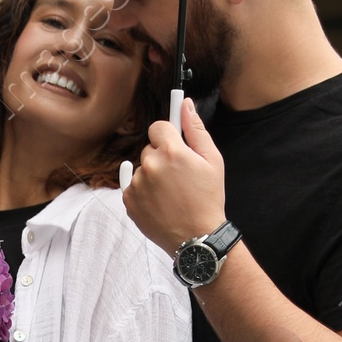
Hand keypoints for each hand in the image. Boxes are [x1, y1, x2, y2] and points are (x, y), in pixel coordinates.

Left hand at [121, 98, 226, 256]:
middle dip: (161, 157)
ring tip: (170, 194)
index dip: (167, 136)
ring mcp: (137, 184)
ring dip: (152, 176)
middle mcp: (150, 165)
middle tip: (178, 177)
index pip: (157, 127)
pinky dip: (142, 192)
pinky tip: (159, 202)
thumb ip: (196, 129)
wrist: (197, 237)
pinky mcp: (129, 201)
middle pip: (149, 149)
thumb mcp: (212, 160)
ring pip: (141, 169)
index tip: (173, 145)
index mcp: (171, 151)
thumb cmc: (208, 199)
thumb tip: (185, 104)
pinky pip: (132, 186)